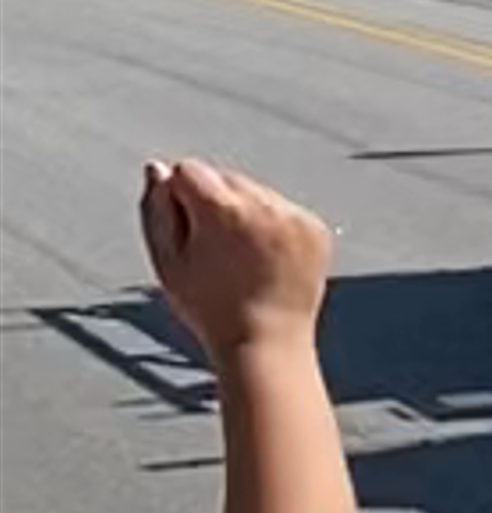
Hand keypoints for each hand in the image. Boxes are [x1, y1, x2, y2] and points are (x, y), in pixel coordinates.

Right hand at [139, 158, 334, 363]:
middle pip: (224, 177)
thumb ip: (155, 210)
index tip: (187, 234)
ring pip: (255, 192)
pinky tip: (265, 262)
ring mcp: (294, 216)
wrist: (266, 345)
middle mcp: (264, 205)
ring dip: (244, 214)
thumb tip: (157, 167)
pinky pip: (283, 210)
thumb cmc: (210, 310)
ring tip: (241, 260)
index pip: (188, 170)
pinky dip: (273, 228)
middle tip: (214, 253)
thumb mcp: (167, 263)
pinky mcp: (315, 228)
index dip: (178, 199)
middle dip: (213, 204)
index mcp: (223, 210)